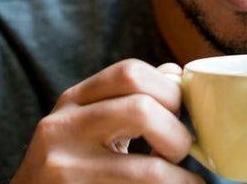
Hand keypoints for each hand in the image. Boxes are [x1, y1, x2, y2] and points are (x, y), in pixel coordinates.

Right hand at [10, 59, 202, 182]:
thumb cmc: (66, 164)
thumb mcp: (87, 123)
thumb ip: (126, 98)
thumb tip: (174, 74)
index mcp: (72, 101)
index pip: (130, 72)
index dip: (169, 90)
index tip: (179, 113)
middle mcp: (63, 129)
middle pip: (142, 110)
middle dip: (176, 131)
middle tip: (181, 150)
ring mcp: (67, 170)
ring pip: (148, 169)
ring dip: (178, 176)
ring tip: (183, 180)